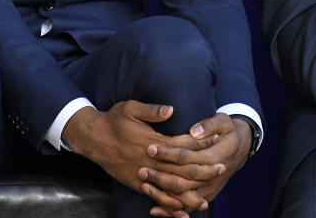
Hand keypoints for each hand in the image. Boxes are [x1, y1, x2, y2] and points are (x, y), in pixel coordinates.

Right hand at [62, 102, 217, 217]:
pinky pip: (157, 198)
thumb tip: (171, 109)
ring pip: (171, 188)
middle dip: (203, 170)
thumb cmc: (114, 120)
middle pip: (182, 169)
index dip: (201, 142)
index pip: (183, 144)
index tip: (217, 139)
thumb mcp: (131, 108)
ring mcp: (144, 175)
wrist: (93, 138)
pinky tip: (182, 212)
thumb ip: (152, 110)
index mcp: (153, 142)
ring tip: (207, 198)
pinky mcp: (137, 184)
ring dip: (190, 193)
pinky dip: (170, 206)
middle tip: (222, 168)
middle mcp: (151, 161)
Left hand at [142, 113, 252, 216]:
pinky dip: (171, 210)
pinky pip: (187, 207)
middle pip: (182, 180)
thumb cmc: (229, 131)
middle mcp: (211, 176)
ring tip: (144, 186)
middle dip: (160, 176)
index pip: (187, 157)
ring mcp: (209, 188)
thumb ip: (209, 125)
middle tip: (141, 169)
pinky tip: (154, 210)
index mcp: (214, 156)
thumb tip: (194, 132)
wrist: (241, 147)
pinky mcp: (206, 196)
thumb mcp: (223, 122)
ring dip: (162, 194)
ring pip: (183, 197)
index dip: (168, 153)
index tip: (150, 148)